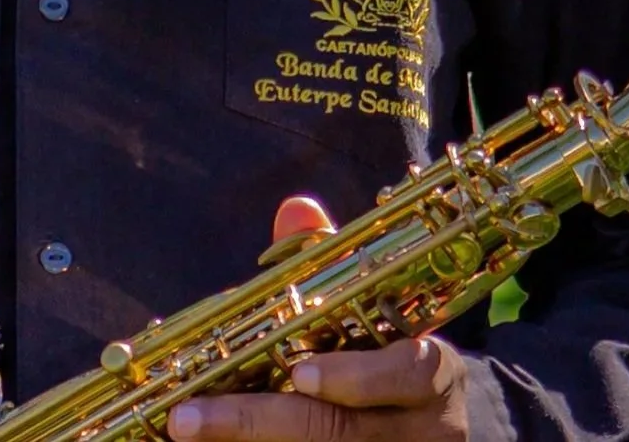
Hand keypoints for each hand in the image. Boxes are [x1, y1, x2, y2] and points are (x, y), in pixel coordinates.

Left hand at [166, 197, 469, 440]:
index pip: (408, 374)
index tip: (300, 373)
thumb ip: (335, 267)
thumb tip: (296, 210)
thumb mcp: (379, 315)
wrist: (441, 428)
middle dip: (257, 422)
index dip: (356, 376)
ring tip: (188, 431)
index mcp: (432, 374)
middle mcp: (424, 430)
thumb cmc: (392, 355)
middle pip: (340, 432)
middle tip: (187, 418)